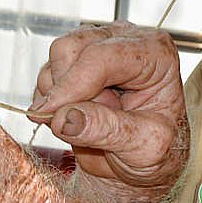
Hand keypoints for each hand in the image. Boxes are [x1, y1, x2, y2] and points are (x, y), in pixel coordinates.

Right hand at [28, 23, 186, 202]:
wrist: (142, 160)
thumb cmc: (156, 150)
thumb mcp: (144, 148)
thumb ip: (107, 130)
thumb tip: (65, 118)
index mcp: (155, 54)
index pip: (101, 56)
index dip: (72, 85)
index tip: (53, 113)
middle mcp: (124, 42)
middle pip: (70, 48)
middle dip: (67, 91)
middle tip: (88, 124)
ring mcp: (97, 48)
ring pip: (54, 61)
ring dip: (60, 98)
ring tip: (92, 120)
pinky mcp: (74, 63)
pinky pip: (46, 76)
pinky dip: (52, 101)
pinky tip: (78, 116)